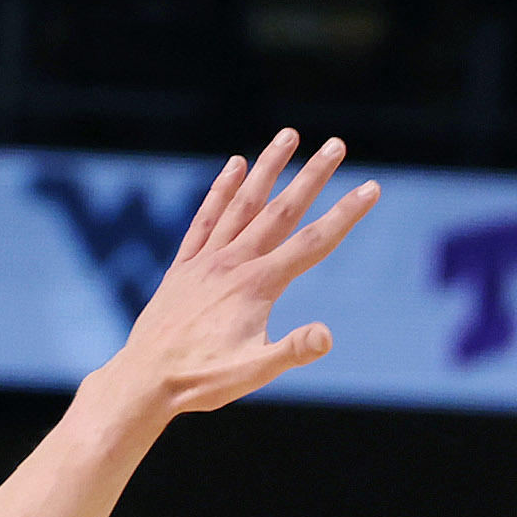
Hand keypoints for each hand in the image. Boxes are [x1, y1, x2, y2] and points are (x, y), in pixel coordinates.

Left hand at [108, 128, 380, 414]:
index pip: (313, 243)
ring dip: (268, 168)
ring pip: (243, 204)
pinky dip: (222, 190)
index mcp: (258, 286)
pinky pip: (206, 218)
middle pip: (281, 211)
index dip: (345, 215)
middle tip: (337, 144)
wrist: (145, 380)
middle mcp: (233, 263)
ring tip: (289, 136)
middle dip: (312, 176)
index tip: (371, 188)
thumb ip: (292, 351)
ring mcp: (207, 260)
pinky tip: (235, 166)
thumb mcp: (253, 373)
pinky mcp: (185, 266)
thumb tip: (327, 335)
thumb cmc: (201, 380)